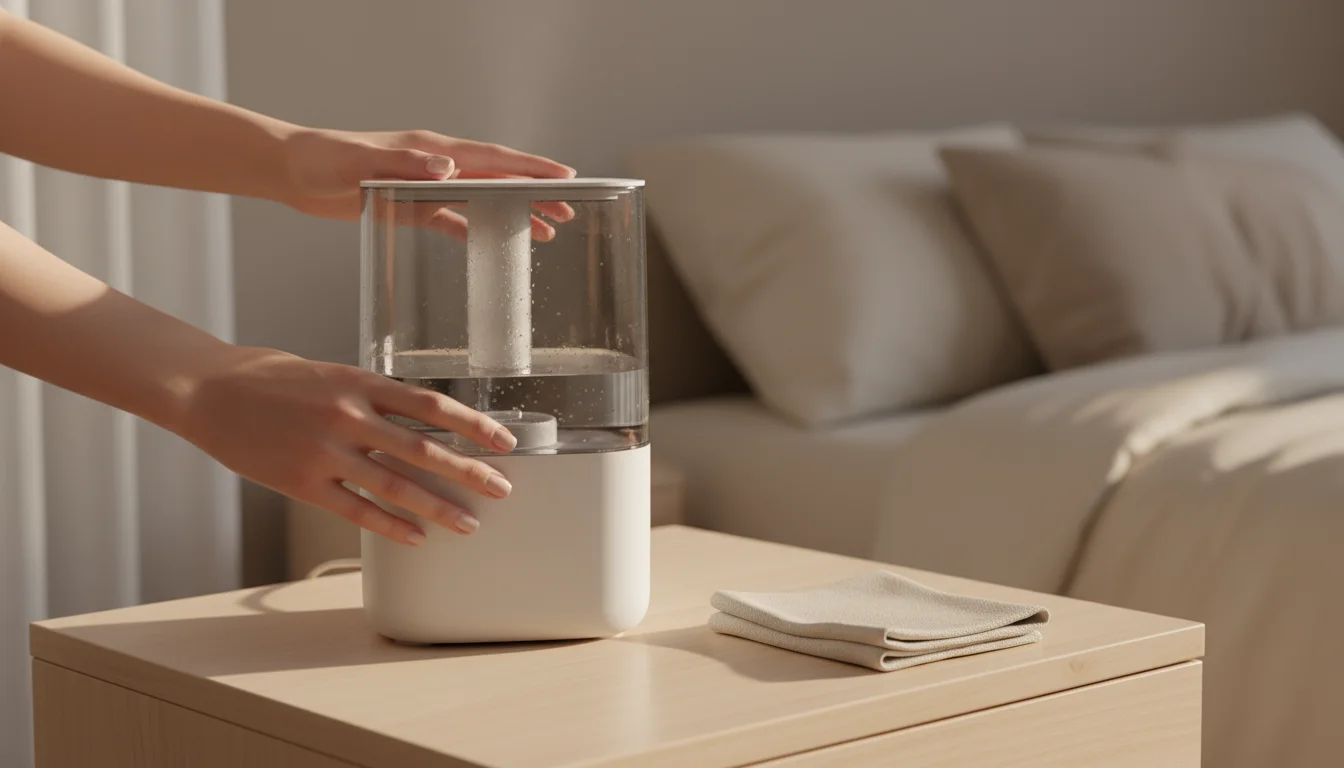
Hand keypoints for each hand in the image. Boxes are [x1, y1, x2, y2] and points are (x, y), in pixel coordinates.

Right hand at [178, 346, 519, 544]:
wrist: (211, 391)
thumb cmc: (276, 380)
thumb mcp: (334, 375)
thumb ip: (375, 398)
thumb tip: (423, 422)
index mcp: (361, 383)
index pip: (432, 406)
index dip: (474, 425)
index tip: (504, 442)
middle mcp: (349, 416)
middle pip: (424, 449)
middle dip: (469, 473)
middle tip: (502, 490)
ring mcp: (326, 452)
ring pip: (395, 485)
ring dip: (438, 507)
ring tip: (470, 524)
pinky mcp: (302, 483)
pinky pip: (356, 510)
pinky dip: (391, 526)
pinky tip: (417, 538)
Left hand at [278, 128, 577, 239]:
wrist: (293, 171)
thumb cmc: (323, 161)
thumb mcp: (363, 162)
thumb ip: (406, 163)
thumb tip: (450, 168)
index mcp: (432, 151)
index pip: (493, 159)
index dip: (531, 168)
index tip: (565, 175)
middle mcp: (436, 165)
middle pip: (498, 180)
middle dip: (536, 193)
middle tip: (570, 210)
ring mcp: (426, 185)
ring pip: (483, 200)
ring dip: (515, 213)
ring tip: (549, 229)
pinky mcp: (411, 206)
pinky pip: (454, 219)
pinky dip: (479, 229)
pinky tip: (497, 243)